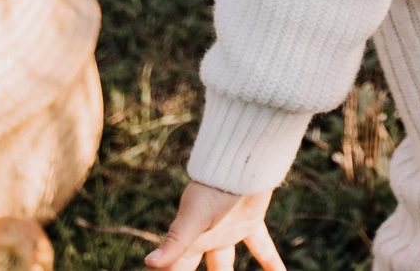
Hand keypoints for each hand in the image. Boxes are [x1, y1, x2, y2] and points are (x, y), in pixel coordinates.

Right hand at [146, 180, 284, 270]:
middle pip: (201, 268)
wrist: (241, 159)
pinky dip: (271, 262)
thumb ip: (174, 242)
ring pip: (227, 263)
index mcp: (189, 238)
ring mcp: (229, 229)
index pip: (176, 268)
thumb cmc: (213, 187)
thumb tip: (149, 263)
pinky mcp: (250, 222)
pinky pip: (261, 248)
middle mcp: (207, 236)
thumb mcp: (193, 217)